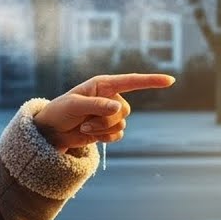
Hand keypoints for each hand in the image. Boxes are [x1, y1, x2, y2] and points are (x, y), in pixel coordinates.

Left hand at [32, 73, 174, 152]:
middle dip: (105, 120)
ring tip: (84, 127)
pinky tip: (91, 136)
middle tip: (84, 122)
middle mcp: (109, 97)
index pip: (131, 81)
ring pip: (121, 124)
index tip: (169, 81)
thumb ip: (97, 106)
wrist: (51, 132)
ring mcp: (109, 114)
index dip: (151, 81)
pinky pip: (118, 135)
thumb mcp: (74, 106)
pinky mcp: (107, 129)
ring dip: (102, 130)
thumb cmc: (59, 112)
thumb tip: (119, 109)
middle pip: (124, 110)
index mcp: (102, 85)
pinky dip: (105, 138)